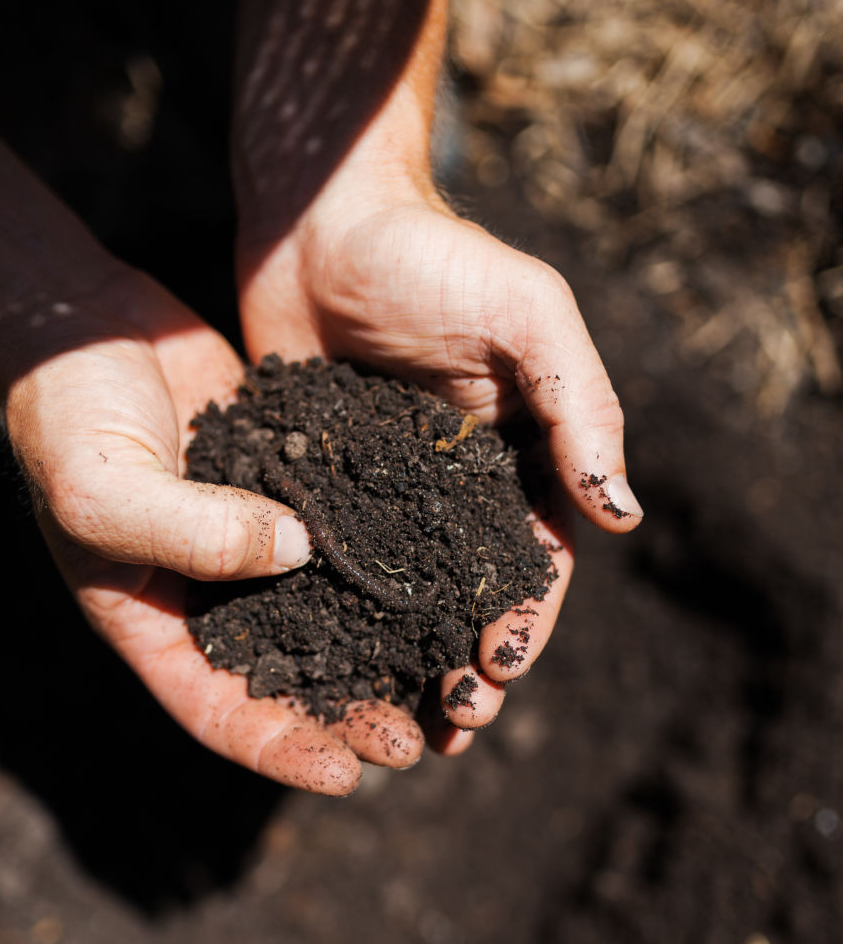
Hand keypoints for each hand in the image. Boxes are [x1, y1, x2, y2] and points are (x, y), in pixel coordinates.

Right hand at [4, 268, 423, 792]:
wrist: (75, 320)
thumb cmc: (63, 412)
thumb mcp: (102, 487)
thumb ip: (190, 533)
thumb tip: (298, 554)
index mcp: (148, 618)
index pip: (217, 710)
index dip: (281, 749)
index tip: (350, 775)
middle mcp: (203, 591)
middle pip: (283, 675)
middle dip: (345, 712)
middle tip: (415, 736)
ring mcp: (246, 537)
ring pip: (320, 611)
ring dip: (376, 646)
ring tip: (440, 671)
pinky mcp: (281, 484)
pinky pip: (337, 533)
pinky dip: (379, 559)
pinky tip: (436, 573)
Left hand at [237, 180, 639, 749]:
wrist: (321, 218)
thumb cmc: (434, 256)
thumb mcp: (526, 314)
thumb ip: (580, 405)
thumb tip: (624, 516)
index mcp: (520, 457)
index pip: (535, 559)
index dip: (524, 620)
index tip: (499, 670)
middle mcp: (455, 487)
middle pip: (469, 595)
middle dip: (466, 663)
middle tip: (452, 725)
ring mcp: (385, 492)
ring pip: (403, 596)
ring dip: (404, 661)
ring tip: (392, 720)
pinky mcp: (321, 486)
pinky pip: (332, 563)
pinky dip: (334, 616)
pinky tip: (319, 664)